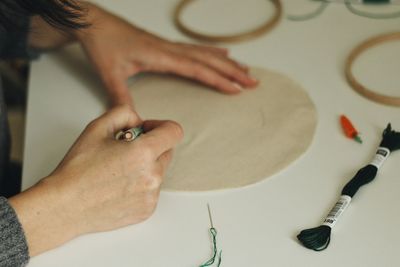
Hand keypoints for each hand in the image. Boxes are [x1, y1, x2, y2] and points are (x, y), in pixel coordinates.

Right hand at [10, 105, 182, 255]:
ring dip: (146, 166)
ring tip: (118, 172)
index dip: (160, 126)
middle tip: (125, 151)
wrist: (64, 206)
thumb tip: (139, 121)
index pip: (174, 131)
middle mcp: (153, 176)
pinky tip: (119, 187)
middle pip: (167, 151)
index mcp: (143, 153)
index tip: (145, 130)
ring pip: (159, 171)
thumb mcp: (97, 127)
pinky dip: (141, 185)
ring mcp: (151, 196)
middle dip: (151, 146)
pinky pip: (152, 190)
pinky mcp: (147, 210)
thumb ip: (124, 113)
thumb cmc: (77, 168)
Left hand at [76, 4, 258, 105]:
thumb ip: (121, 98)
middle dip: (233, 71)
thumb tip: (133, 119)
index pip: (196, 69)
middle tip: (253, 82)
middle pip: (208, 60)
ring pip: (206, 53)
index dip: (218, 79)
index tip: (236, 88)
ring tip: (245, 70)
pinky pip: (196, 49)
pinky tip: (221, 53)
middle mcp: (170, 49)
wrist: (95, 24)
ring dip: (227, 62)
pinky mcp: (166, 45)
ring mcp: (169, 46)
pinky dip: (213, 52)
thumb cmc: (103, 44)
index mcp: (160, 56)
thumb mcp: (109, 74)